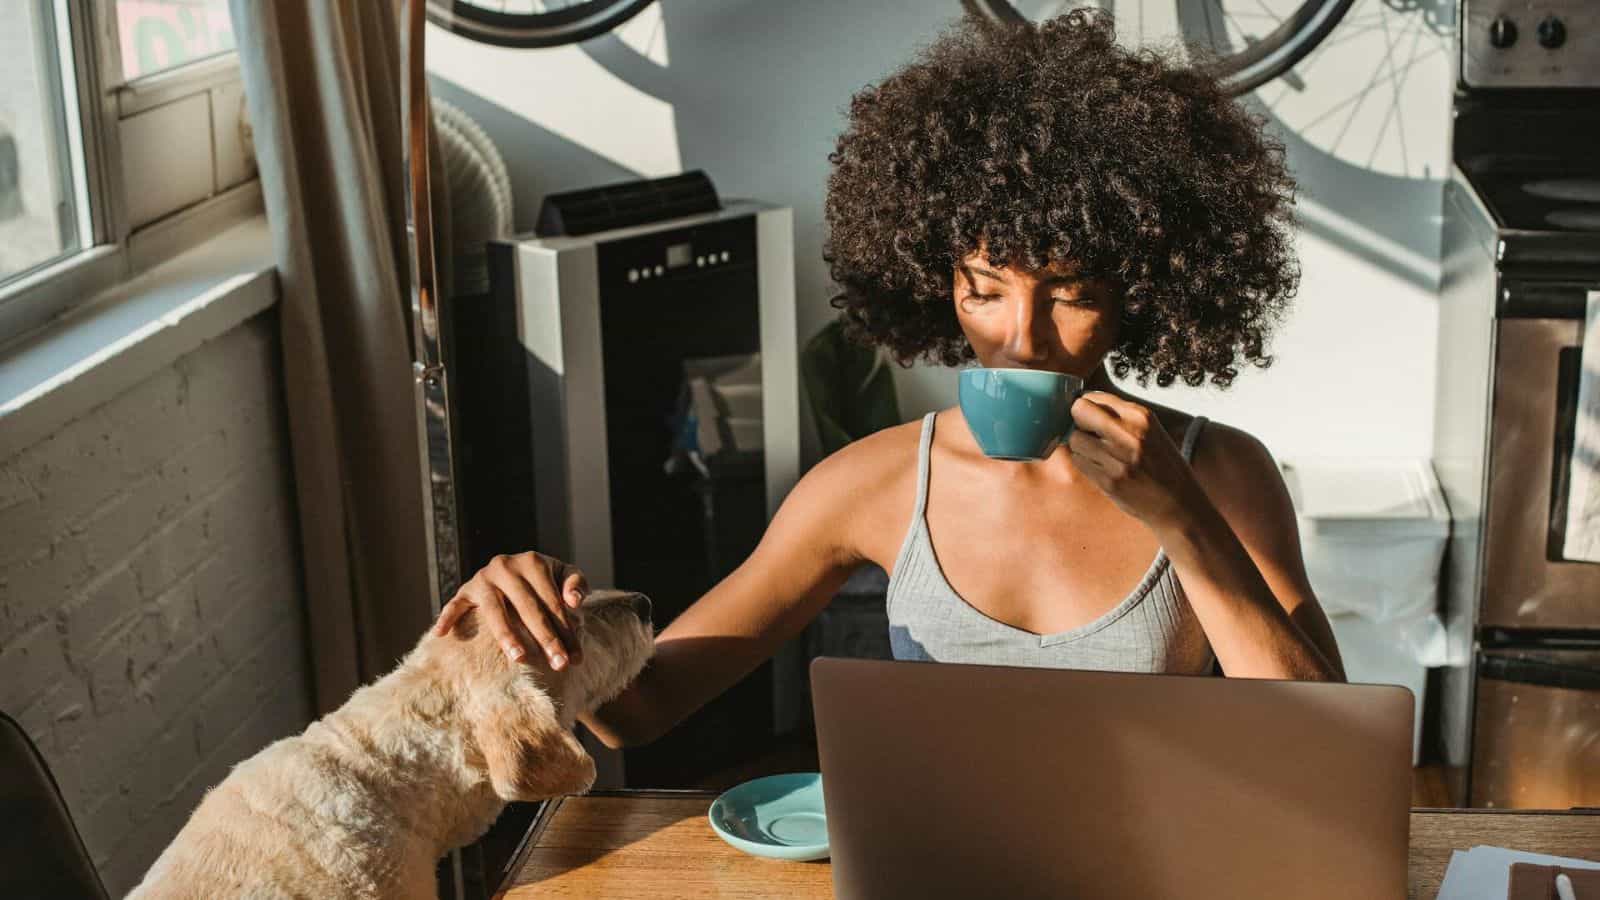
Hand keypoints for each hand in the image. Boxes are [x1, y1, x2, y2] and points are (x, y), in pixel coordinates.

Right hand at [432, 551, 589, 668]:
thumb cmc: (546, 580)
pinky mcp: (465, 590)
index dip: (567, 630)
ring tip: (519, 658)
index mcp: (533, 562)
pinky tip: (442, 635)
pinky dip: (447, 617)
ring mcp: (483, 578)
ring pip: (494, 610)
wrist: (516, 569)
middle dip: (546, 639)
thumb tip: (575, 601)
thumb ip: (576, 583)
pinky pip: (454, 605)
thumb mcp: (564, 575)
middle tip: (559, 665)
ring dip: (507, 635)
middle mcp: (505, 566)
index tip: (576, 658)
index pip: (553, 602)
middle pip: (528, 608)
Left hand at [1066, 392, 1199, 529]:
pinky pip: (1079, 462)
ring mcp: (1119, 458)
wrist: (1179, 503)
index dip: (1087, 408)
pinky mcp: (1110, 480)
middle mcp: (1130, 433)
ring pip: (1074, 439)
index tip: (1089, 419)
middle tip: (1088, 435)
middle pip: (1079, 411)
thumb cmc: (1162, 466)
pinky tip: (1101, 469)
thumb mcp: (1150, 431)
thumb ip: (1120, 417)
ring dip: (1080, 447)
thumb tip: (1082, 406)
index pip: (1093, 397)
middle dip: (1078, 422)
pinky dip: (1084, 464)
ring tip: (1098, 456)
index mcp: (1141, 416)